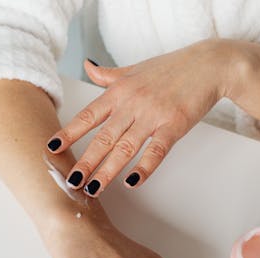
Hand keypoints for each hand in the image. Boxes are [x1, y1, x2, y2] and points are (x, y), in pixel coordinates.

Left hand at [47, 39, 259, 196]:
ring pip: (125, 148)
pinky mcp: (174, 125)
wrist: (207, 65)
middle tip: (71, 182)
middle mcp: (131, 104)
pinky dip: (144, 167)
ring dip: (107, 171)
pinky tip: (132, 182)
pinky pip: (156, 150)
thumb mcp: (133, 69)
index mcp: (119, 91)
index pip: (88, 116)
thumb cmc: (170, 68)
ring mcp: (153, 115)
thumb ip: (108, 74)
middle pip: (102, 138)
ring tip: (93, 189)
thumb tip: (87, 66)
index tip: (52, 149)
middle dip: (85, 162)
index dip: (69, 134)